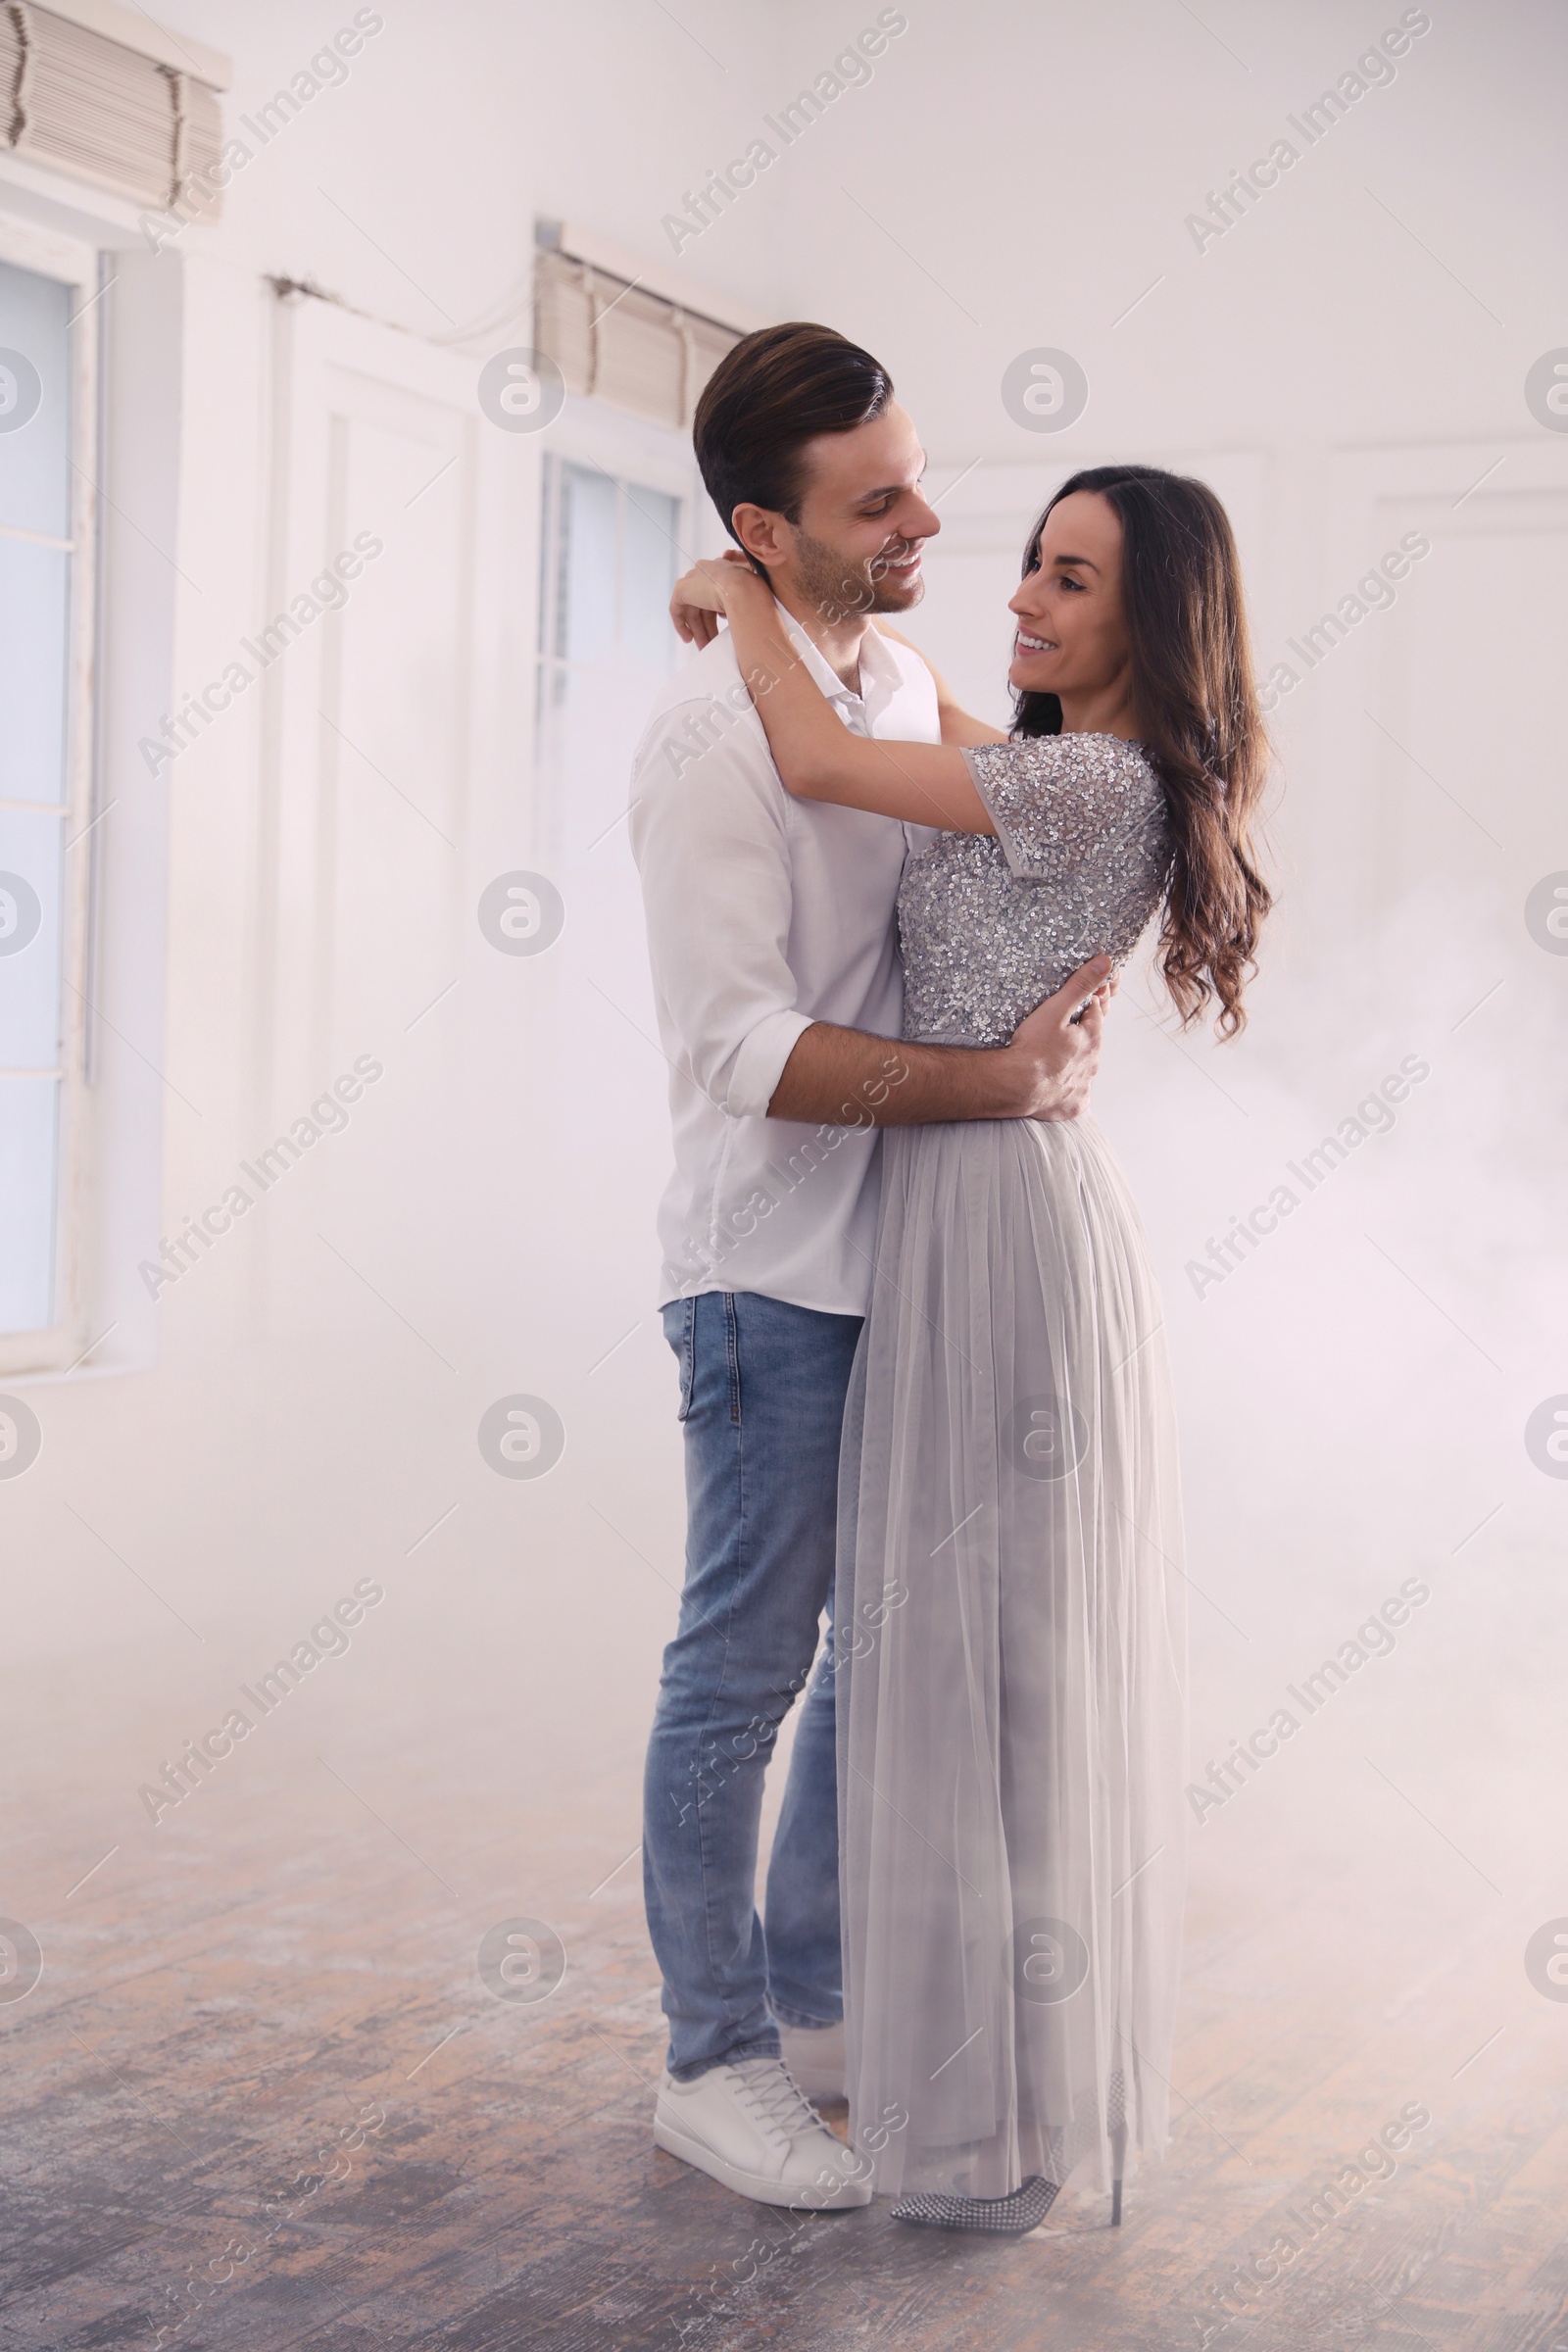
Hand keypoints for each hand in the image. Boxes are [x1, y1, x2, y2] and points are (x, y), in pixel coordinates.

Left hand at [670, 549, 766, 647]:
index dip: (715, 615)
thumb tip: (730, 619)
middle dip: (706, 627)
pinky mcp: (682, 589)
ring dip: (697, 630)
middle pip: (702, 605)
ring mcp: (693, 579)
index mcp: (722, 570)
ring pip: (692, 609)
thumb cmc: (754, 595)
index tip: (718, 631)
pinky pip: (676, 608)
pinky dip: (680, 624)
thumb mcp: (749, 599)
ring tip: (703, 647)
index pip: (714, 595)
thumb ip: (737, 605)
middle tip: (710, 644)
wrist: (744, 589)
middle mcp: (706, 572)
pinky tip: (688, 638)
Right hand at [1004, 956, 1113, 1120]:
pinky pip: (1074, 1096)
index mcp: (1093, 1039)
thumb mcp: (1055, 1009)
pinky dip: (1067, 1090)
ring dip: (1073, 1062)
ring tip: (1051, 1058)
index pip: (1096, 1014)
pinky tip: (1054, 1085)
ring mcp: (1083, 1087)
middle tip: (1054, 1032)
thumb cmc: (1032, 1047)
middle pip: (1090, 1042)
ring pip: (1083, 1069)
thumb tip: (1106, 963)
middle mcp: (1093, 1064)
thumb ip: (1081, 985)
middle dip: (1078, 1035)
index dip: (1083, 1006)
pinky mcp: (1072, 1106)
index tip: (1068, 1006)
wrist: (1014, 1086)